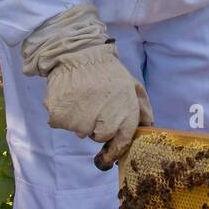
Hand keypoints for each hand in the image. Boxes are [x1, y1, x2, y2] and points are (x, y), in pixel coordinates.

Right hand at [21, 3, 153, 169]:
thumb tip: (149, 127)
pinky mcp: (59, 117)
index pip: (120, 143)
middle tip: (94, 103)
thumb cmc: (107, 70)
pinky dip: (63, 114)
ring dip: (79, 119)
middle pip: (98, 136)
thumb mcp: (132, 84)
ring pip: (79, 130)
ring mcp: (80, 121)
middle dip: (96, 125)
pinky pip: (61, 123)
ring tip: (82, 97)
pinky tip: (68, 97)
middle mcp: (103, 122)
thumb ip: (143, 108)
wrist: (77, 52)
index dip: (114, 151)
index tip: (107, 155)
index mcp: (125, 115)